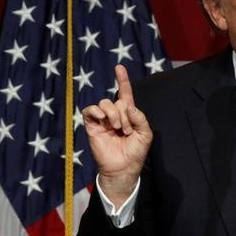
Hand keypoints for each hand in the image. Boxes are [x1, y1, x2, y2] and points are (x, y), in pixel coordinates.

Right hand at [82, 65, 152, 205]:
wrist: (123, 168)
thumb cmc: (135, 152)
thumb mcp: (145, 134)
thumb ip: (140, 118)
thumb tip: (128, 105)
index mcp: (128, 114)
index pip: (125, 94)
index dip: (122, 80)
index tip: (119, 67)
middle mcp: (115, 114)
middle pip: (117, 101)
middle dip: (125, 114)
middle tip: (128, 130)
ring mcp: (102, 120)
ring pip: (105, 104)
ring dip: (114, 114)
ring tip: (118, 128)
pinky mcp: (92, 126)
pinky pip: (90, 111)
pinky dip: (97, 111)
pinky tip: (104, 119)